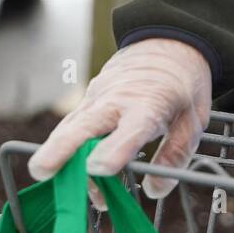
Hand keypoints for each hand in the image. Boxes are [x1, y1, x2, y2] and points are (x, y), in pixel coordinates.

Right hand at [29, 37, 212, 200]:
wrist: (168, 42)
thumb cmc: (182, 84)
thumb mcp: (193, 120)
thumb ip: (175, 156)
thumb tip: (155, 190)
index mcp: (149, 104)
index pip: (130, 129)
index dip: (113, 150)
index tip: (98, 169)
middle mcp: (118, 99)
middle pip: (85, 124)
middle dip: (61, 149)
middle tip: (40, 171)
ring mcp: (99, 96)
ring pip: (70, 125)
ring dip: (56, 151)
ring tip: (46, 177)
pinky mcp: (89, 99)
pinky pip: (73, 124)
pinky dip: (64, 146)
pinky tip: (67, 172)